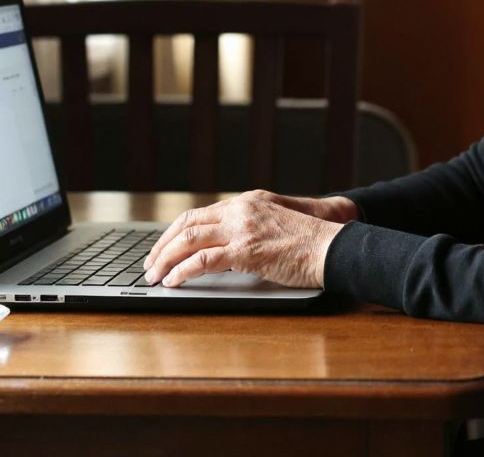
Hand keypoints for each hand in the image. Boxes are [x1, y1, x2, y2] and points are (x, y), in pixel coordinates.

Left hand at [142, 190, 351, 288]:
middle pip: (187, 223)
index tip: (163, 249)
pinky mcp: (246, 249)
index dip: (176, 233)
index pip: (199, 214)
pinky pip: (202, 259)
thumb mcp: (274, 229)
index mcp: (247, 202)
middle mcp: (241, 209)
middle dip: (162, 245)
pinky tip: (174, 281)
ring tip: (154, 276)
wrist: (333, 247)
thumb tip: (222, 255)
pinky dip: (182, 271)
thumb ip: (249, 233)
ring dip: (165, 260)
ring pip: (188, 239)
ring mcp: (242, 227)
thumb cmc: (310, 245)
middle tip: (150, 265)